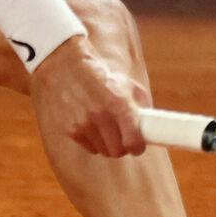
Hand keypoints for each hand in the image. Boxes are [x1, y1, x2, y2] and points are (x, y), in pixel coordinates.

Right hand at [30, 37, 150, 156]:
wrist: (64, 65)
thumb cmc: (98, 74)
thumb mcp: (125, 83)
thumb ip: (141, 104)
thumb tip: (151, 125)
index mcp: (118, 103)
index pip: (133, 142)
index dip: (138, 146)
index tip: (138, 144)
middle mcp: (100, 115)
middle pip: (118, 151)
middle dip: (123, 147)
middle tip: (122, 138)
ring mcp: (83, 124)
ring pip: (103, 151)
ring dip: (107, 144)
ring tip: (104, 128)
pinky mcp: (70, 129)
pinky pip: (88, 147)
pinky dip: (92, 141)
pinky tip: (90, 126)